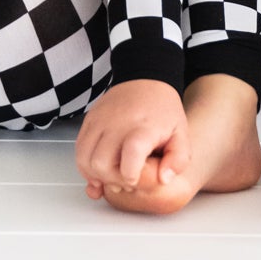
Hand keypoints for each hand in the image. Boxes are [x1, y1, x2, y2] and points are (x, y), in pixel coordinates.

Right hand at [75, 79, 189, 196]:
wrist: (145, 79)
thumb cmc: (163, 110)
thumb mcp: (181, 134)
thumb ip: (178, 160)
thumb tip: (163, 179)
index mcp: (144, 126)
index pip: (131, 152)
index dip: (130, 174)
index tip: (134, 179)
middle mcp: (118, 122)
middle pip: (101, 162)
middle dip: (111, 180)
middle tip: (124, 180)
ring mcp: (100, 119)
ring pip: (84, 158)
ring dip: (95, 174)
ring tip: (111, 175)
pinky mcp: (90, 119)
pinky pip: (79, 148)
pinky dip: (85, 163)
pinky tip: (100, 167)